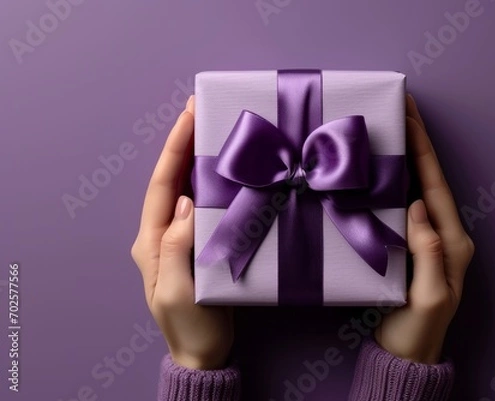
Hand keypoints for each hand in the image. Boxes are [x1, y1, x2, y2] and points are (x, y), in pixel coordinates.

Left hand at [131, 96, 233, 369]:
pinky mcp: (201, 244)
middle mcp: (163, 233)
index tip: (189, 116)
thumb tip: (186, 202)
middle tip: (203, 110)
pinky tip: (230, 171)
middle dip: (185, 144)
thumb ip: (177, 246)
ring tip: (217, 130)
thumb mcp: (177, 290)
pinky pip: (207, 207)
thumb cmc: (189, 326)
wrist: (204, 352)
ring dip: (201, 160)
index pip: (162, 186)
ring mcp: (182, 238)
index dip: (175, 149)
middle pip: (173, 180)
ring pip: (191, 190)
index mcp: (152, 241)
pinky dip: (216, 185)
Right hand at [374, 95, 474, 364]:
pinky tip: (377, 171)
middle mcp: (442, 234)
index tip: (410, 116)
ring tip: (387, 130)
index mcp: (451, 241)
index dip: (423, 149)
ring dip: (402, 158)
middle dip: (415, 143)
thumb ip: (428, 251)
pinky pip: (400, 205)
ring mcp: (426, 239)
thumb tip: (416, 206)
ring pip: (413, 189)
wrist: (405, 352)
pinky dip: (391, 182)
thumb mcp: (428, 296)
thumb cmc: (417, 329)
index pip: (434, 185)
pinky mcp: (408, 245)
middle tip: (398, 111)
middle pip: (427, 180)